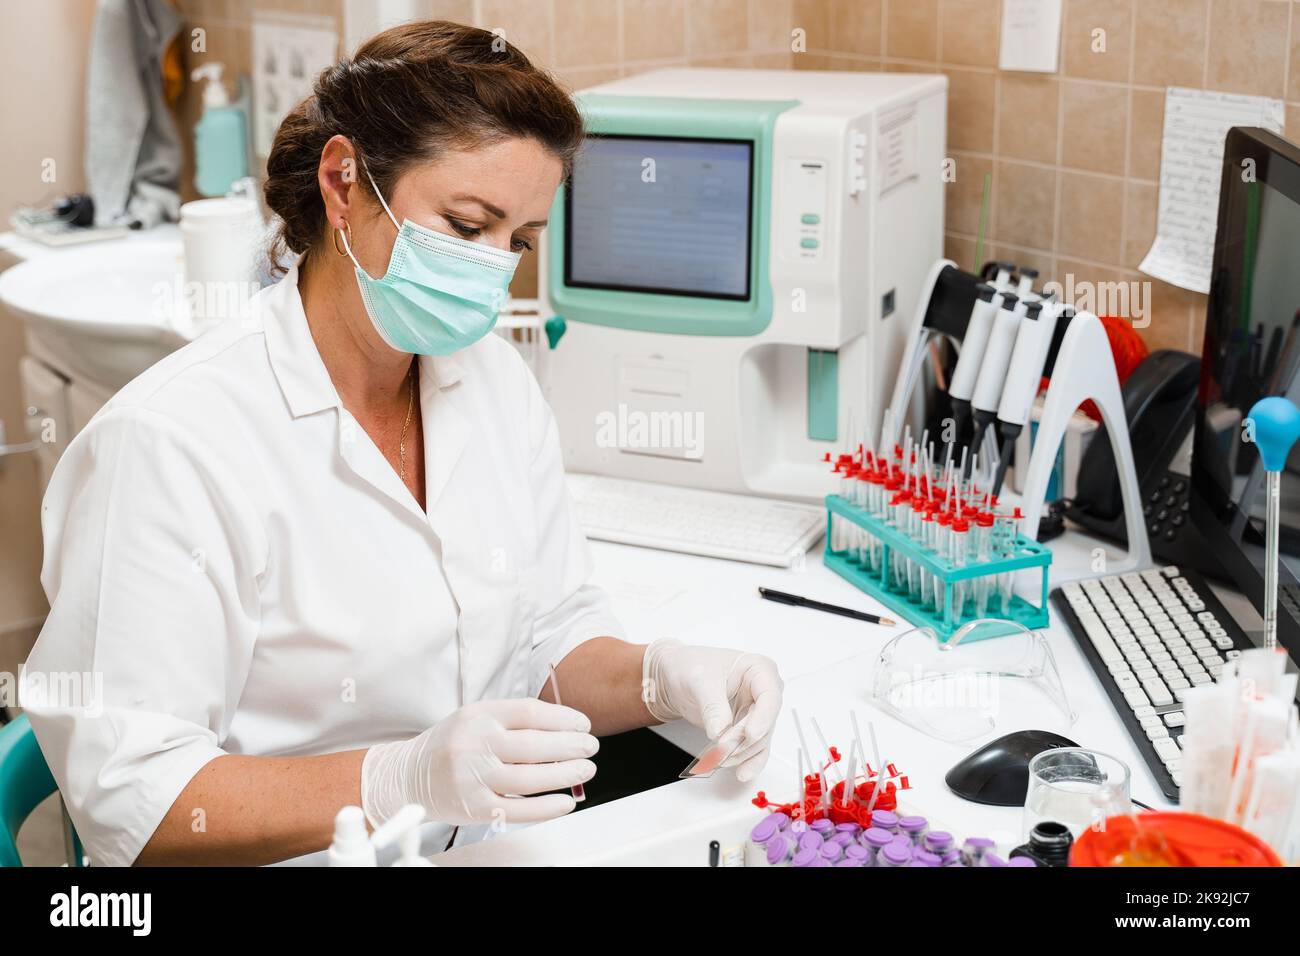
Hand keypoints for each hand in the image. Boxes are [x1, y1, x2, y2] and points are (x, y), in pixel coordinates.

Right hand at [361, 698, 597, 826]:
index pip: (530, 713)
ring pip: (530, 778)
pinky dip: (546, 807)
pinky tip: (565, 802)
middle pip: (535, 746)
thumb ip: (514, 721)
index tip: (583, 724)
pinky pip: (518, 809)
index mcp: (479, 715)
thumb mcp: (477, 719)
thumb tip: (564, 729)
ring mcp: (473, 777)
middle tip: (590, 747)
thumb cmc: (450, 745)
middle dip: (571, 747)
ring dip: (565, 775)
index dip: (564, 719)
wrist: (408, 775)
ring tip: (585, 770)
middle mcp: (475, 744)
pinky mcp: (473, 807)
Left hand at [641, 639, 782, 781]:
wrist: (676, 676)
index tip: (749, 734)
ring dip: (740, 753)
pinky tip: (741, 772)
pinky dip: (746, 762)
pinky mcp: (746, 729)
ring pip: (759, 740)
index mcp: (758, 669)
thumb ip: (712, 705)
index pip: (770, 696)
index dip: (763, 718)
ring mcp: (756, 712)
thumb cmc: (690, 666)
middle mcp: (763, 691)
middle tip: (720, 749)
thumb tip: (720, 731)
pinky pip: (753, 749)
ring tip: (717, 758)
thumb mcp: (699, 680)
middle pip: (764, 723)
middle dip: (743, 740)